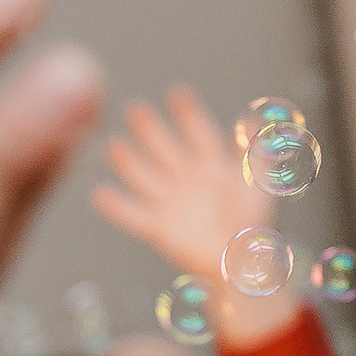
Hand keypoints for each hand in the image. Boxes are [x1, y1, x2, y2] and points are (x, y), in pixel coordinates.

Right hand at [92, 84, 298, 348]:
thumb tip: (257, 120)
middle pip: (164, 149)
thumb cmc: (253, 223)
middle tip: (134, 108)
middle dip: (150, 130)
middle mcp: (186, 179)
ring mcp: (170, 203)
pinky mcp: (159, 229)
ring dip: (128, 162)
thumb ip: (254, 154)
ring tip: (114, 145)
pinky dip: (116, 207)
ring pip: (143, 177)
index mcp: (213, 166)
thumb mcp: (257, 185)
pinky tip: (98, 194)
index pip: (200, 134)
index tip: (176, 92)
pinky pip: (133, 216)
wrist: (242, 262)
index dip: (189, 115)